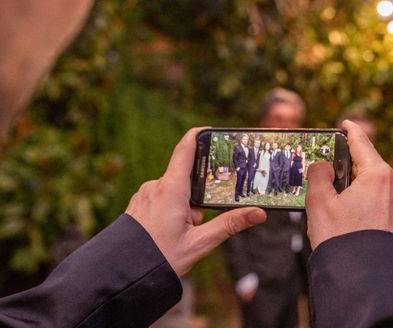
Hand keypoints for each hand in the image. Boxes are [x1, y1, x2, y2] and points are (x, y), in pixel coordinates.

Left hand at [126, 128, 266, 275]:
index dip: (198, 135)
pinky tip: (167, 235)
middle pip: (185, 178)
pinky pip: (160, 201)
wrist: (120, 277)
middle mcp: (155, 186)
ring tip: (180, 235)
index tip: (211, 130)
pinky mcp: (137, 205)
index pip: (185, 149)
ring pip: (174, 193)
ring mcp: (144, 195)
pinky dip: (170, 213)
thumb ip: (230, 224)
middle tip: (196, 224)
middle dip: (197, 199)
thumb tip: (258, 213)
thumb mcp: (200, 243)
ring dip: (183, 210)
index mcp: (171, 189)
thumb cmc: (159, 259)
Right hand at [305, 120, 392, 249]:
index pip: (362, 143)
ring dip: (358, 183)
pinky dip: (368, 198)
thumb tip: (324, 167)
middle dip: (350, 164)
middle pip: (369, 163)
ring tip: (337, 195)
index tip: (345, 123)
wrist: (363, 278)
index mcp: (379, 175)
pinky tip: (352, 211)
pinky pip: (384, 199)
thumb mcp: (319, 201)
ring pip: (377, 182)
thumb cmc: (340, 239)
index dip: (351, 131)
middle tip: (330, 167)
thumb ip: (319, 175)